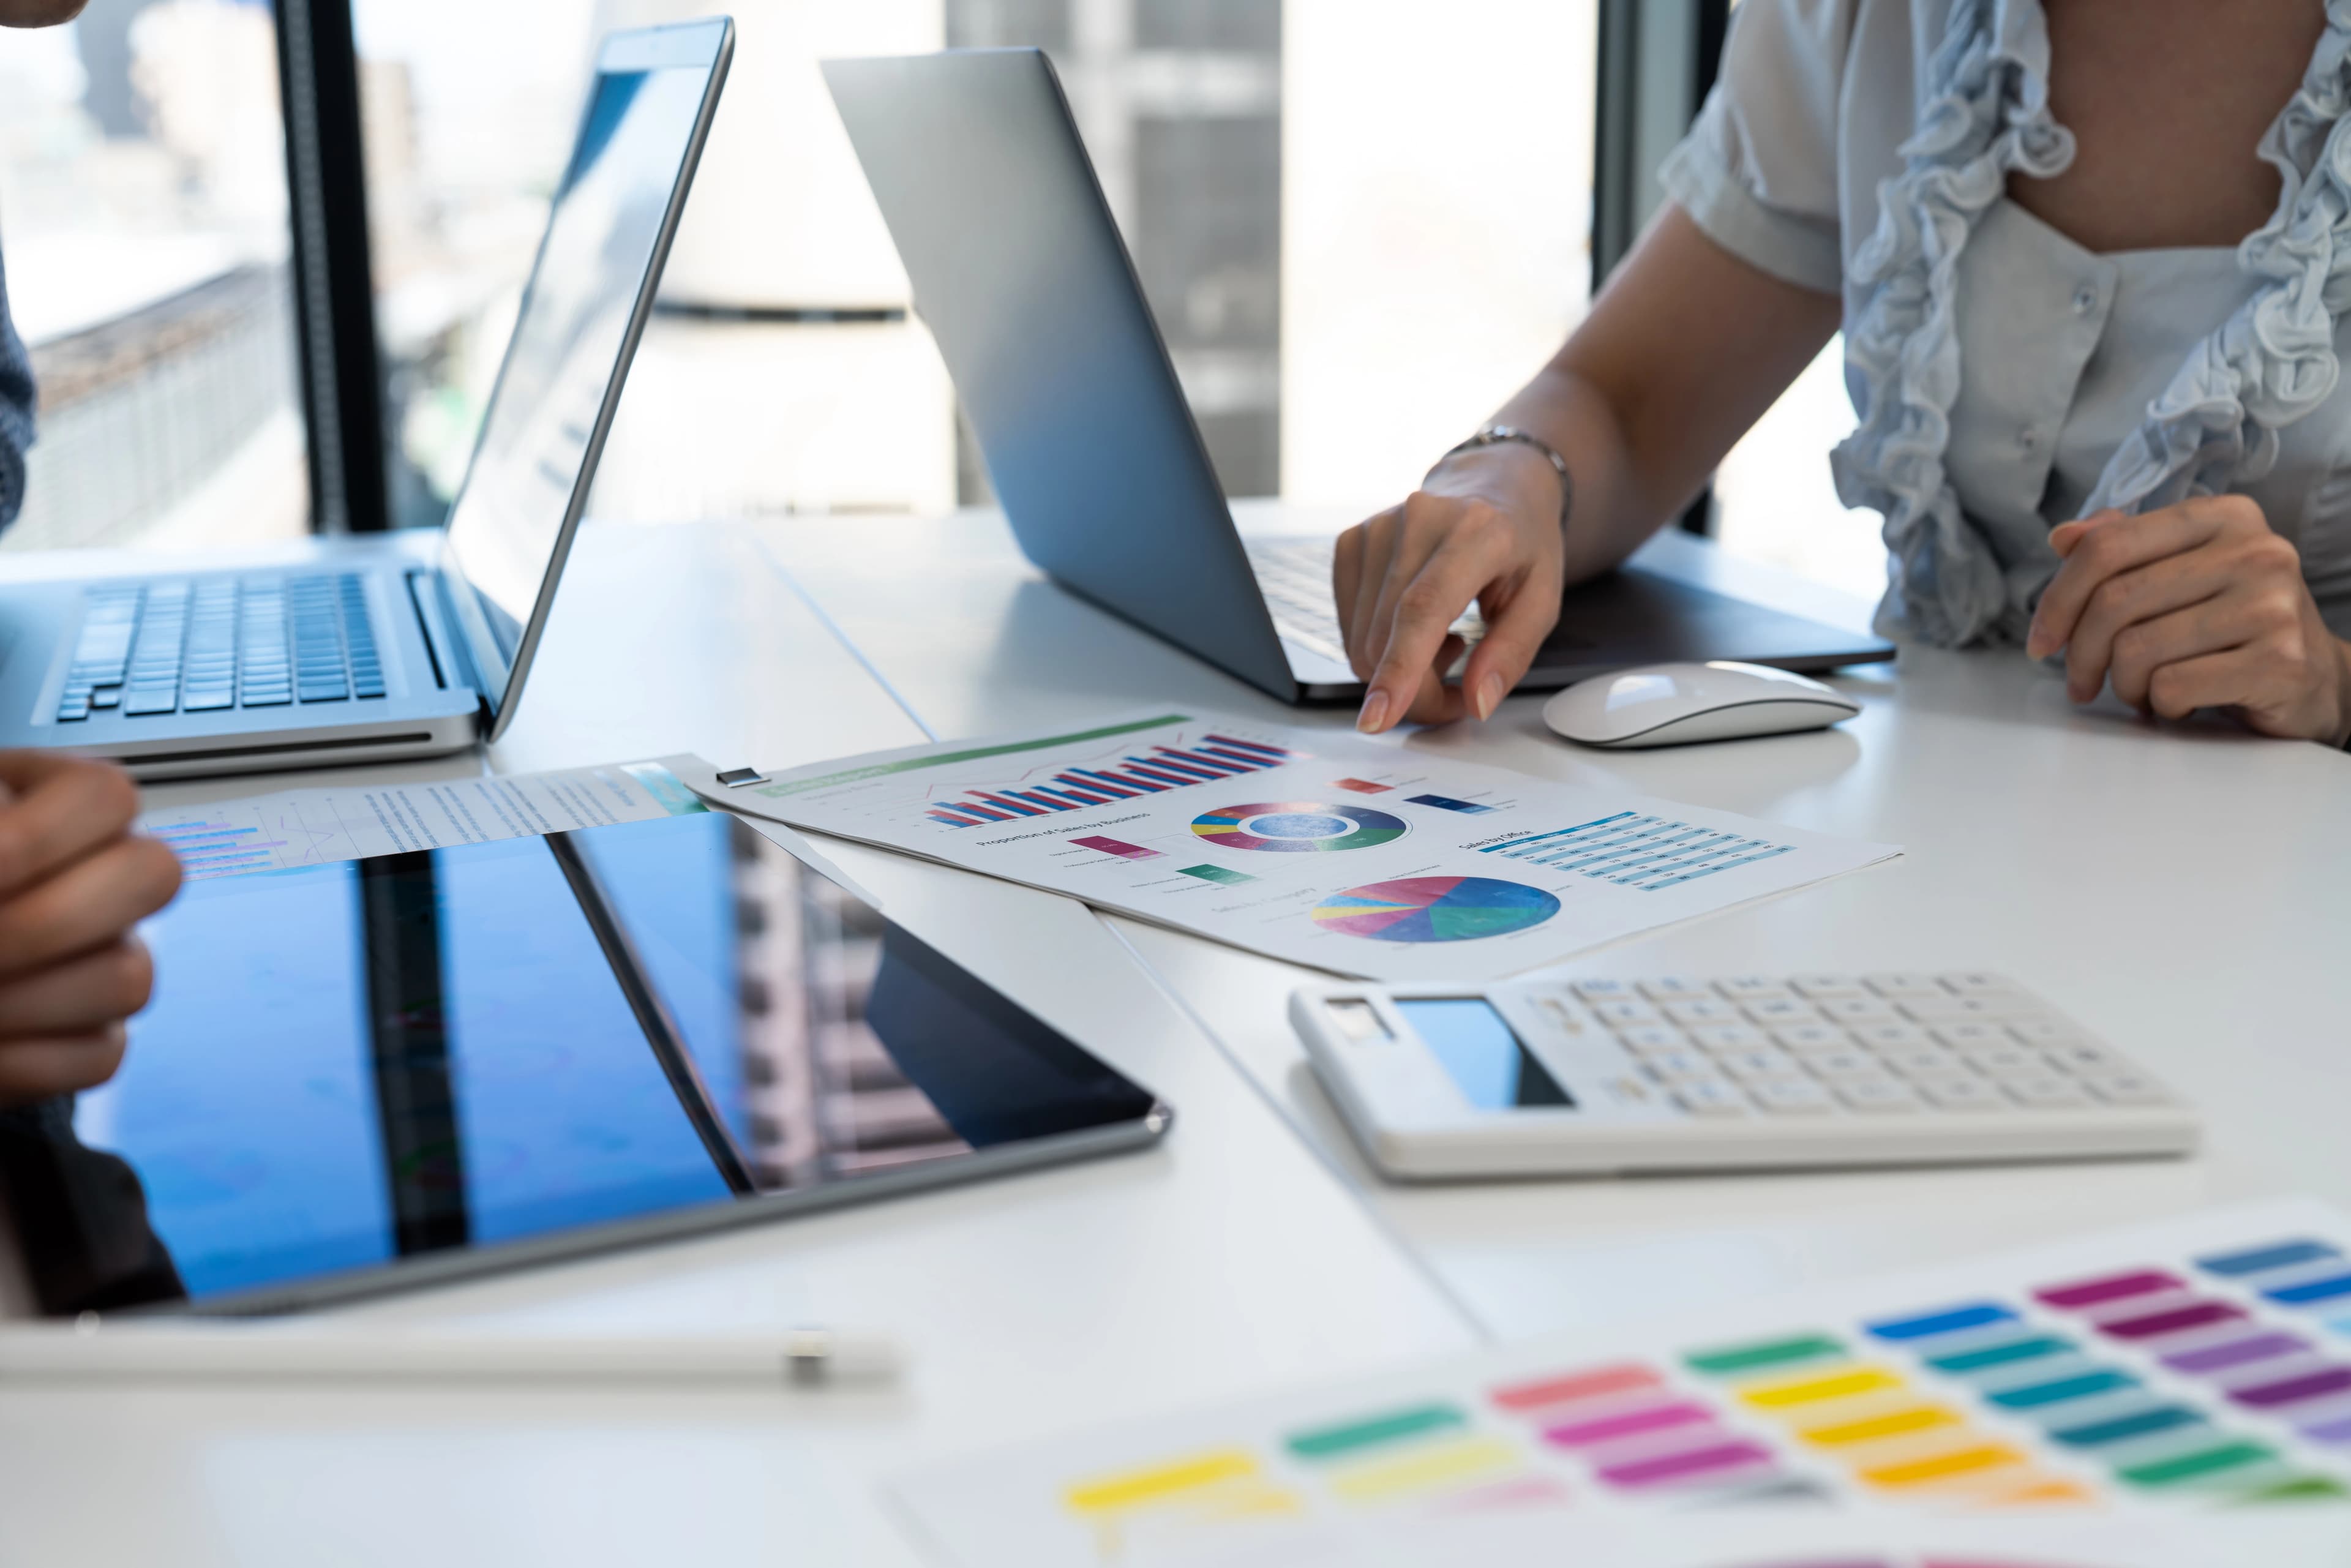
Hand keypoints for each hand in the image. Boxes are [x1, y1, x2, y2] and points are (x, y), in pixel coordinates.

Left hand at [0, 753, 181, 1106]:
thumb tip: (0, 875)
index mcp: (52, 803)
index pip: (105, 797)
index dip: (37, 838)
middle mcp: (102, 874)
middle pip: (155, 875)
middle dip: (47, 923)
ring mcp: (111, 955)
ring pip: (130, 979)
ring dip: (23, 1002)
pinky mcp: (94, 1035)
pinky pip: (99, 1056)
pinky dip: (21, 1064)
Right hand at [1332, 442, 1565, 731]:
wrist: (1493, 486)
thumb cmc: (1521, 545)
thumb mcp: (1543, 600)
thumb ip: (1512, 654)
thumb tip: (1476, 703)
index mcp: (1475, 532)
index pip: (1421, 608)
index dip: (1399, 668)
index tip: (1378, 717)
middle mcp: (1417, 521)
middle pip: (1387, 637)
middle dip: (1415, 690)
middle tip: (1458, 692)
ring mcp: (1375, 528)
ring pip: (1361, 639)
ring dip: (1399, 669)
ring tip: (1446, 644)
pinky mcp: (1350, 542)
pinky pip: (1349, 625)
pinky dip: (1380, 646)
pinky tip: (1416, 626)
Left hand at [2025, 495, 2350, 743]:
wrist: (2315, 679)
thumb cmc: (2231, 625)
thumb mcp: (2181, 574)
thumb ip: (2124, 550)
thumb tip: (2061, 537)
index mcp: (2224, 516)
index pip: (2107, 547)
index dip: (2056, 599)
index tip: (2041, 641)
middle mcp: (2256, 551)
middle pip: (2114, 601)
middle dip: (2080, 654)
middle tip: (2081, 683)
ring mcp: (2273, 605)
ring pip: (2137, 649)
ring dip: (2122, 685)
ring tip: (2141, 692)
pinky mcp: (2280, 661)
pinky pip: (2171, 687)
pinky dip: (2159, 705)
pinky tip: (2180, 704)